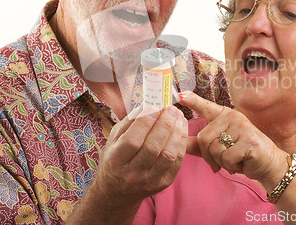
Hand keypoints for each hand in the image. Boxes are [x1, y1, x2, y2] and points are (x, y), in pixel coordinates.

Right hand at [69, 105, 187, 224]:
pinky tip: (181, 128)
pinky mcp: (164, 183)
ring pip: (168, 154)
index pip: (132, 140)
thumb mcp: (114, 139)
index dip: (145, 122)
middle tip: (171, 108)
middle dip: (165, 124)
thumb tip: (147, 105)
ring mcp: (150, 181)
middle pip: (153, 147)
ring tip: (178, 116)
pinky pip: (177, 161)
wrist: (119, 191)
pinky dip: (181, 142)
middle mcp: (132, 174)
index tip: (154, 106)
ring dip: (176, 132)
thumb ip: (129, 122)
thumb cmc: (116, 159)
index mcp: (116, 160)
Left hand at [179, 91, 284, 186]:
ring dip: (222, 162)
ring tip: (235, 159)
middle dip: (210, 156)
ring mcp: (242, 127)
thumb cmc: (242, 154)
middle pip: (204, 138)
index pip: (205, 107)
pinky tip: (242, 162)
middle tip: (223, 160)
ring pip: (215, 150)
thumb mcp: (219, 147)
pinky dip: (232, 166)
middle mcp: (232, 117)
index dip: (192, 101)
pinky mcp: (249, 141)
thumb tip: (180, 142)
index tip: (180, 95)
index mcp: (224, 115)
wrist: (268, 164)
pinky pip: (227, 158)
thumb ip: (200, 145)